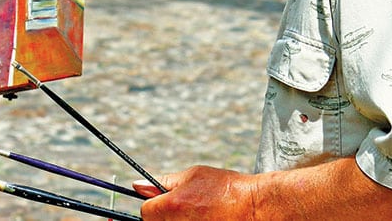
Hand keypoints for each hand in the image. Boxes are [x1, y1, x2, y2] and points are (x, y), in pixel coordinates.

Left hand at [133, 165, 256, 219]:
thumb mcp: (193, 175)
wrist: (254, 207)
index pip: (145, 212)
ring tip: (198, 215)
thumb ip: (163, 182)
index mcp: (171, 206)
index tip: (167, 202)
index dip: (155, 204)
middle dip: (164, 217)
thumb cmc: (225, 188)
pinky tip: (205, 219)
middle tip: (185, 209)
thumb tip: (137, 185)